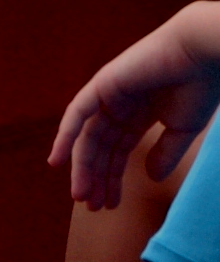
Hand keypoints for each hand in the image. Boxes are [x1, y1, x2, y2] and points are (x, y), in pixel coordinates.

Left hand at [52, 3, 219, 209]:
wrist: (203, 55)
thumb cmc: (199, 86)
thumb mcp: (181, 129)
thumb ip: (164, 153)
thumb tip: (151, 177)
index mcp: (139, 114)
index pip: (119, 151)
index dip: (113, 177)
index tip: (110, 204)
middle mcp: (119, 105)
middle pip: (100, 147)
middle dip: (96, 177)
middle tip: (92, 206)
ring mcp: (108, 94)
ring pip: (88, 136)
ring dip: (82, 166)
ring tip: (82, 195)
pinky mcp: (101, 85)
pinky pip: (77, 114)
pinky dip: (66, 136)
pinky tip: (58, 160)